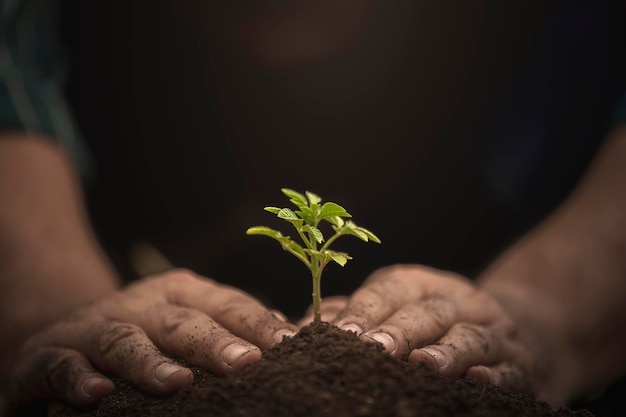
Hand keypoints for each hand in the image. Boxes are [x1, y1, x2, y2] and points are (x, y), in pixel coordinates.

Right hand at [9, 269, 297, 408]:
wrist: (62, 330)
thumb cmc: (146, 333)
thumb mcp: (186, 322)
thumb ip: (228, 329)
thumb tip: (286, 339)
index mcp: (181, 293)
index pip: (227, 305)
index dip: (257, 323)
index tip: (289, 344)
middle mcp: (140, 304)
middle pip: (182, 321)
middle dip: (215, 342)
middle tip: (246, 363)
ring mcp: (94, 326)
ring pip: (124, 341)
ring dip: (150, 362)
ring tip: (177, 384)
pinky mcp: (49, 354)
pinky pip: (62, 365)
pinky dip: (77, 380)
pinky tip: (97, 395)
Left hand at [301, 264, 534, 394]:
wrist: (521, 329)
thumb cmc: (435, 323)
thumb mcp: (397, 308)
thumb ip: (352, 316)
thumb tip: (293, 330)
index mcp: (420, 285)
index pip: (388, 291)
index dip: (365, 310)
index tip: (338, 333)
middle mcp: (458, 301)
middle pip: (427, 312)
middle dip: (399, 330)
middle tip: (372, 349)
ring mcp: (494, 330)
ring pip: (470, 336)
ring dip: (446, 351)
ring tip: (422, 365)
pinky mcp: (520, 362)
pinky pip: (509, 368)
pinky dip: (493, 375)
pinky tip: (476, 381)